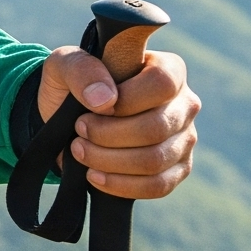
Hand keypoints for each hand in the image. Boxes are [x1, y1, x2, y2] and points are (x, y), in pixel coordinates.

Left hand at [36, 45, 201, 198]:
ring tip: (80, 150)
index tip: (95, 106)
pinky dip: (120, 184)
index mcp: (168, 69)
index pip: (162, 83)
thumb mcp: (65, 65)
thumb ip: (81, 70)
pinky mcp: (178, 168)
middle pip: (155, 128)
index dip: (126, 100)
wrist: (69, 119)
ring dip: (108, 160)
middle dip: (107, 135)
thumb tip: (105, 100)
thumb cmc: (75, 84)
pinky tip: (94, 175)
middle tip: (79, 130)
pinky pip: (158, 185)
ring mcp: (185, 138)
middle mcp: (185, 103)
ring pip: (155, 160)